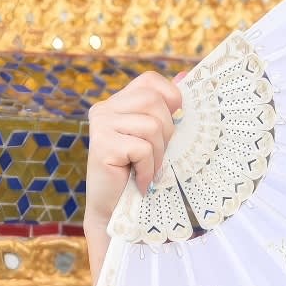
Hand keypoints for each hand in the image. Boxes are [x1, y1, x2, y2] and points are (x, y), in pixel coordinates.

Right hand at [84, 72, 181, 230]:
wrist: (113, 209)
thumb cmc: (137, 172)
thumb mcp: (156, 137)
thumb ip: (166, 109)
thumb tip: (184, 76)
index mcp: (117, 102)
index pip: (149, 80)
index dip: (169, 98)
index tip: (171, 123)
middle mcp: (105, 108)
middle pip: (154, 102)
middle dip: (167, 132)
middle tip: (156, 155)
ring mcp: (101, 125)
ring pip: (152, 125)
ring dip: (158, 154)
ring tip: (147, 169)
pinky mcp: (102, 145)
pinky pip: (142, 148)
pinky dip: (148, 169)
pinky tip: (139, 180)